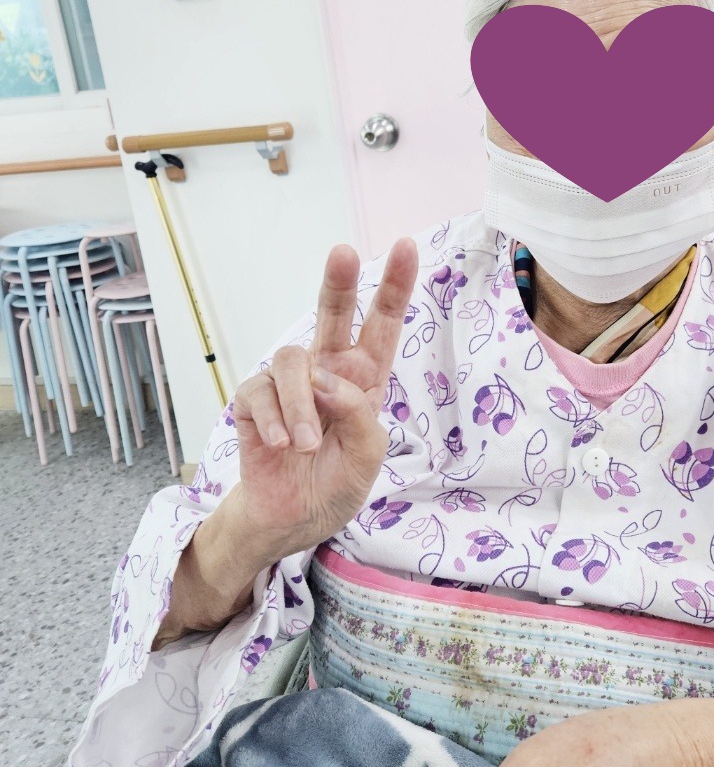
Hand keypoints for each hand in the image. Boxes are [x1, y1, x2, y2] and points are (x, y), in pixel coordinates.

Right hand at [231, 238, 417, 568]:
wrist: (291, 520)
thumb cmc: (335, 484)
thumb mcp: (367, 457)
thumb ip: (358, 416)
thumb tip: (324, 381)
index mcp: (365, 379)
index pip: (382, 325)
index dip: (395, 286)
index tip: (405, 246)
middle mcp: (328, 371)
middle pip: (333, 314)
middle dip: (339, 282)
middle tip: (342, 252)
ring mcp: (290, 385)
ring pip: (292, 360)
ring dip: (299, 405)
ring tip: (303, 445)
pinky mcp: (254, 401)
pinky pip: (259, 391)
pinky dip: (272, 419)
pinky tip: (279, 445)